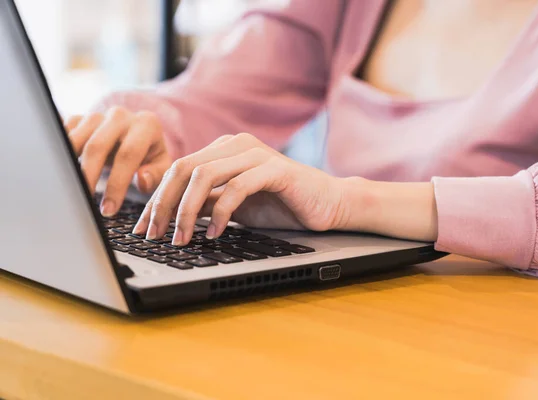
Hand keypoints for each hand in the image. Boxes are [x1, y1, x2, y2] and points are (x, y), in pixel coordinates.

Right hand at [64, 107, 171, 215]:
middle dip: (89, 177)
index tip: (109, 209)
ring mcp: (97, 115)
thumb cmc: (149, 154)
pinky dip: (59, 155)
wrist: (135, 133)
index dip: (117, 184)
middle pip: (98, 146)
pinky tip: (59, 176)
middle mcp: (120, 115)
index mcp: (146, 124)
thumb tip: (143, 179)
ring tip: (70, 191)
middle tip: (84, 203)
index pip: (128, 154)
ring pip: (76, 140)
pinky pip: (64, 135)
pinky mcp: (79, 118)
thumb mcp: (160, 165)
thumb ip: (156, 174)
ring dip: (70, 168)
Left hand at [132, 133, 349, 244]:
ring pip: (205, 175)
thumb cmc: (282, 205)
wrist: (327, 204)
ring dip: (187, 210)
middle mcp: (236, 145)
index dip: (156, 200)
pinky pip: (237, 187)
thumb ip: (206, 203)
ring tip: (181, 238)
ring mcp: (256, 154)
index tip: (143, 229)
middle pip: (184, 168)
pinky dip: (221, 212)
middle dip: (164, 205)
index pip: (177, 169)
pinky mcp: (275, 169)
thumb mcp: (234, 206)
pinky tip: (215, 233)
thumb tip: (167, 215)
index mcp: (223, 149)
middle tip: (154, 235)